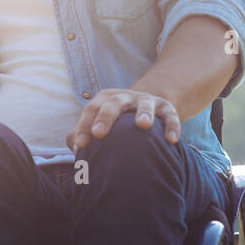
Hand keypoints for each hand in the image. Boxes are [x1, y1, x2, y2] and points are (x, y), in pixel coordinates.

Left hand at [66, 88, 180, 151]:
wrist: (145, 107)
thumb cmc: (115, 122)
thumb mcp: (98, 122)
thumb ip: (81, 133)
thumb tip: (73, 147)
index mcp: (106, 100)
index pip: (92, 109)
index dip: (83, 126)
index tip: (80, 145)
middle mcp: (125, 97)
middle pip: (114, 103)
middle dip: (105, 117)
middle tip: (98, 134)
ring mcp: (146, 101)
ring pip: (145, 104)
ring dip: (144, 113)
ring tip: (143, 125)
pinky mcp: (165, 107)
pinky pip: (170, 115)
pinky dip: (172, 126)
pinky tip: (171, 140)